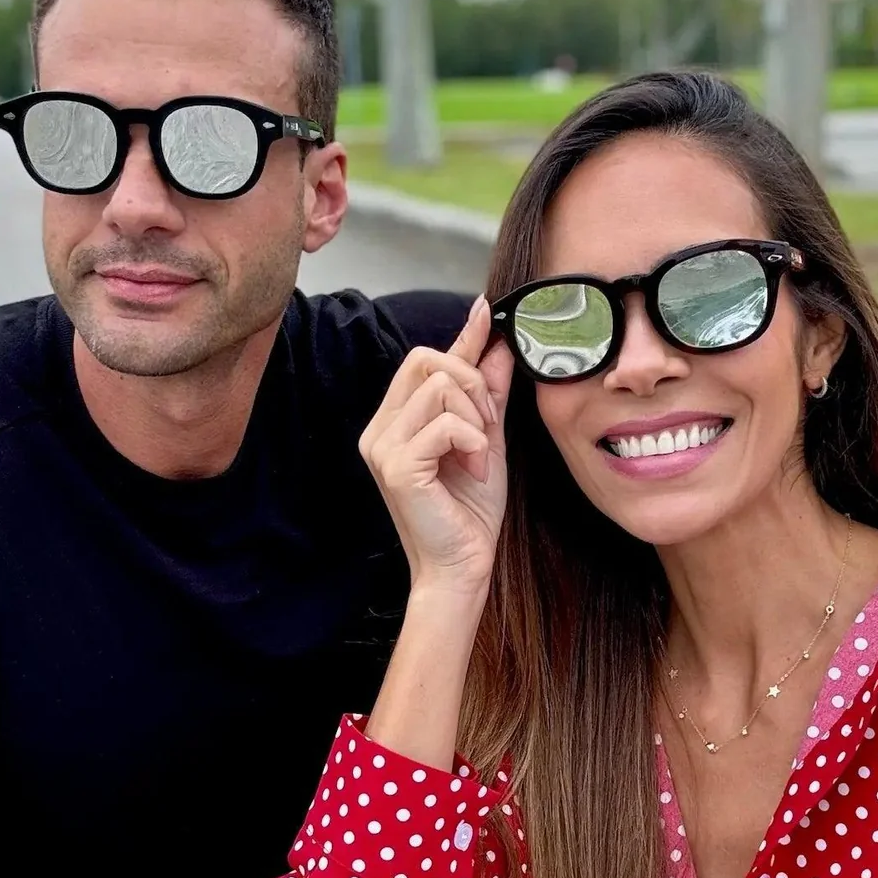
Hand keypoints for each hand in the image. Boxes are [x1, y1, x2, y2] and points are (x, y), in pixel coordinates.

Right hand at [360, 297, 513, 597]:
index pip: (423, 359)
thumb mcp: (486, 439)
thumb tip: (496, 344)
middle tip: (486, 427)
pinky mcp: (397, 466)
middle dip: (471, 382)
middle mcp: (380, 429)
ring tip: (478, 455)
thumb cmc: (470, 512)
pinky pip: (445, 422)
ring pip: (439, 385)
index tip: (486, 310)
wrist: (462, 567)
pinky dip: (471, 440)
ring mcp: (383, 446)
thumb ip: (487, 394)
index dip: (460, 337)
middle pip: (426, 358)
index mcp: (396, 421)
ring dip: (475, 417)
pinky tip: (472, 468)